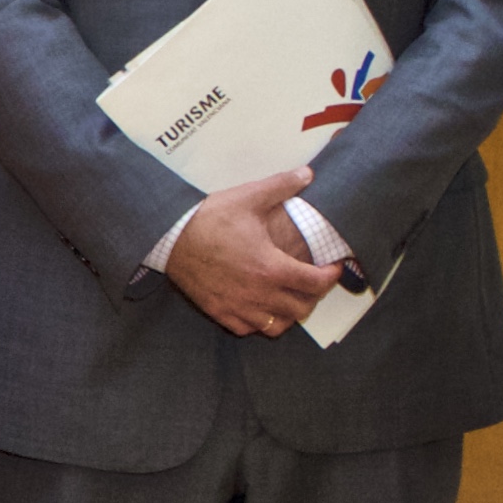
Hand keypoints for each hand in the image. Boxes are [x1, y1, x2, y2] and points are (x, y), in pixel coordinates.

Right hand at [160, 165, 343, 338]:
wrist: (169, 237)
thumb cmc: (210, 218)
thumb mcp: (249, 197)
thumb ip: (282, 186)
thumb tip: (308, 173)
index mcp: (272, 268)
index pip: (316, 283)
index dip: (331, 276)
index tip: (333, 267)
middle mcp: (259, 294)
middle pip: (301, 309)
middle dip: (312, 296)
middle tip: (311, 280)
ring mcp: (238, 307)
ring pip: (277, 326)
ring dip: (288, 313)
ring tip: (287, 297)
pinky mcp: (219, 312)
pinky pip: (247, 329)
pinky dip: (259, 322)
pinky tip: (258, 307)